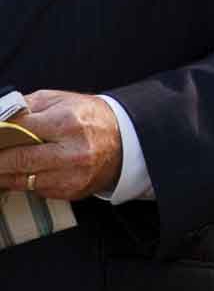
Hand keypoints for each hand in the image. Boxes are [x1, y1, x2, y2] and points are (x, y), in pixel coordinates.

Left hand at [0, 91, 123, 199]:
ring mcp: (72, 175)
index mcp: (67, 122)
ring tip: (2, 165)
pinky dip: (26, 182)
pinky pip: (37, 190)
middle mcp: (72, 152)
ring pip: (22, 180)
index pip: (18, 130)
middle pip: (18, 159)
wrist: (125, 140)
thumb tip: (0, 117)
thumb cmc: (91, 118)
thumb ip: (28, 106)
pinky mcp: (72, 190)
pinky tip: (25, 172)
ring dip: (5, 174)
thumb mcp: (62, 100)